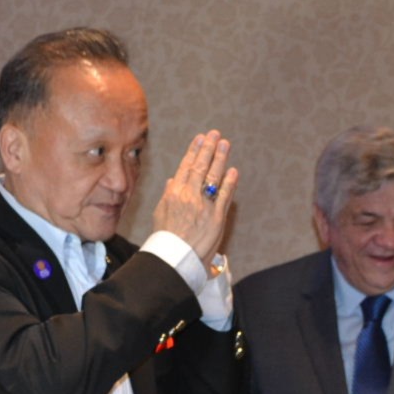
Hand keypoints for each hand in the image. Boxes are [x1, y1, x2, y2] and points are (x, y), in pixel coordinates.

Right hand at [152, 130, 239, 266]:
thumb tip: (172, 180)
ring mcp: (204, 205)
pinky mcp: (217, 217)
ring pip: (213, 176)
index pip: (186, 166)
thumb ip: (168, 195)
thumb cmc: (165, 239)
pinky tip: (233, 170)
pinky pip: (225, 195)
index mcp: (174, 193)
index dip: (194, 151)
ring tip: (225, 144)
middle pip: (201, 167)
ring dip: (220, 158)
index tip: (200, 138)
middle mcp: (189, 195)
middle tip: (216, 134)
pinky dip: (230, 182)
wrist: (174, 259)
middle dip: (209, 149)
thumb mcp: (160, 214)